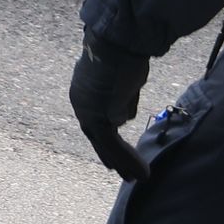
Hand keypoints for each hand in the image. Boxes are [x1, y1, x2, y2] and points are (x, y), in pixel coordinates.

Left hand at [71, 42, 147, 180]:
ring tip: (138, 179)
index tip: (113, 155)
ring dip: (123, 163)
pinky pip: (113, 145)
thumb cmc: (123, 54)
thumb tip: (125, 114)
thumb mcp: (123, 79)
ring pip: (106, 145)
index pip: (95, 123)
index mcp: (83, 93)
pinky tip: (142, 172)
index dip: (105, 142)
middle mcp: (81, 104)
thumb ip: (122, 97)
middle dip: (111, 156)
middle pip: (97, 138)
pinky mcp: (97, 118)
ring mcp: (87, 112)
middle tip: (124, 174)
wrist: (115, 44)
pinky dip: (128, 160)